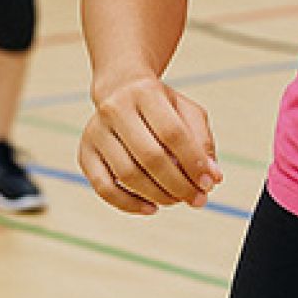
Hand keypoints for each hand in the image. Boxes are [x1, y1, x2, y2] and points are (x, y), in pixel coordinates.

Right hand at [79, 75, 222, 214]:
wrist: (120, 89)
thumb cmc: (160, 105)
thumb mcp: (186, 111)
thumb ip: (202, 141)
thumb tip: (212, 177)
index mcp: (145, 92)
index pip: (173, 133)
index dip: (193, 162)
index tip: (209, 183)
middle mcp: (115, 109)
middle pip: (150, 156)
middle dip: (178, 184)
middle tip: (197, 198)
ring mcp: (96, 131)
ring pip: (127, 174)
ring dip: (158, 195)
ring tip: (178, 200)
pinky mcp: (85, 153)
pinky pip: (104, 187)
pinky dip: (128, 204)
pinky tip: (151, 207)